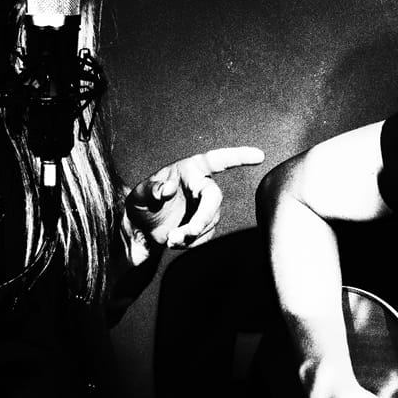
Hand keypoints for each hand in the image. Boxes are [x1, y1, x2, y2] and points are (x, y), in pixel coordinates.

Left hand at [126, 146, 264, 247]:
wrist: (141, 229)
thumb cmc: (141, 203)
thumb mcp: (138, 194)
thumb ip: (151, 188)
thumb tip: (167, 188)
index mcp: (189, 170)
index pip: (217, 160)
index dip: (238, 157)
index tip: (258, 155)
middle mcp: (201, 186)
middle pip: (214, 198)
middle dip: (203, 216)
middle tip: (188, 232)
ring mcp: (205, 207)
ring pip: (209, 221)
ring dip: (191, 233)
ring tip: (170, 239)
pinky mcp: (205, 225)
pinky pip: (205, 235)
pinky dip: (191, 242)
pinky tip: (175, 241)